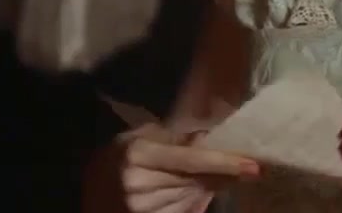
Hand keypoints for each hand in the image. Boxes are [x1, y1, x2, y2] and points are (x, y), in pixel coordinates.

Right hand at [116, 122, 258, 212]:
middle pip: (196, 181)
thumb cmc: (119, 156)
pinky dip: (193, 203)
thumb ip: (175, 138)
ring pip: (193, 198)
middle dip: (222, 175)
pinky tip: (187, 194)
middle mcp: (138, 183)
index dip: (223, 163)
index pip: (191, 160)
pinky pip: (184, 212)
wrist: (88, 192)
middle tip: (244, 168)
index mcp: (137, 154)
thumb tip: (212, 138)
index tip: (253, 166)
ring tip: (198, 179)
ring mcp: (140, 209)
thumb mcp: (142, 137)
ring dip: (205, 189)